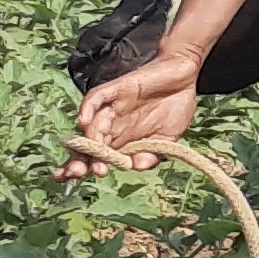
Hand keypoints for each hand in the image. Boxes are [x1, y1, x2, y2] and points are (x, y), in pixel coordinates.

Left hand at [63, 54, 200, 179]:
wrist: (184, 77)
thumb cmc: (175, 108)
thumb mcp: (168, 138)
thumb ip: (153, 153)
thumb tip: (137, 166)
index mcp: (121, 140)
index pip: (96, 156)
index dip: (83, 167)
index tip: (74, 180)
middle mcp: (111, 125)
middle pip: (85, 144)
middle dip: (77, 159)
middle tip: (77, 173)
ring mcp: (111, 107)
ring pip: (89, 124)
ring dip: (86, 141)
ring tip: (93, 157)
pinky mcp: (116, 89)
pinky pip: (96, 98)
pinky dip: (87, 108)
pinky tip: (85, 121)